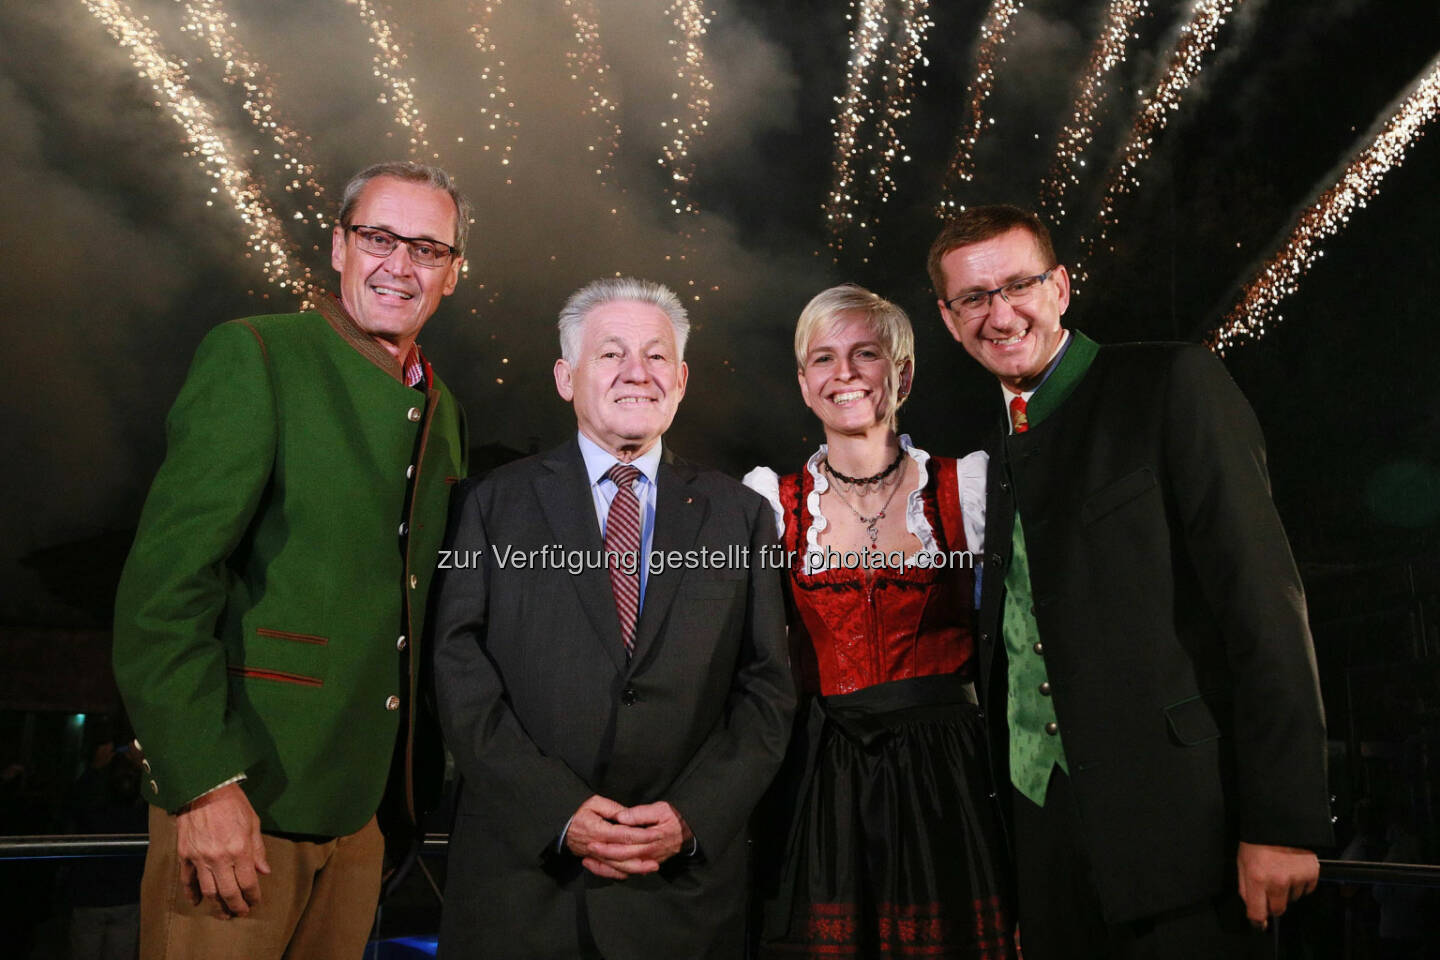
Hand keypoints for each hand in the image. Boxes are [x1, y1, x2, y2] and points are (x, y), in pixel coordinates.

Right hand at [176, 783, 270, 915]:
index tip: (255, 901)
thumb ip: (258, 850)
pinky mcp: (185, 854)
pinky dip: (192, 894)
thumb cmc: (233, 803)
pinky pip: (187, 880)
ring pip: (208, 891)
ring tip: (223, 914)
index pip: (248, 882)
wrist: (204, 788)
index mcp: (239, 849)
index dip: (253, 896)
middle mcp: (219, 858)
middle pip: (228, 892)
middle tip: (240, 913)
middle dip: (236, 906)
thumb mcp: (253, 822)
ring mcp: (200, 858)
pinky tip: (197, 902)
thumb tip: (264, 871)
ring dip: (216, 906)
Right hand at [564, 795, 662, 879]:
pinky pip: (609, 871)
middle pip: (623, 854)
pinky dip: (621, 874)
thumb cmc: (578, 812)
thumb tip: (628, 815)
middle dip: (643, 855)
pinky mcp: (595, 861)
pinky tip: (634, 873)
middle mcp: (598, 846)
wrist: (560, 828)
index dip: (641, 835)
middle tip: (659, 855)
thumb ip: (612, 808)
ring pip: (618, 866)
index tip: (656, 833)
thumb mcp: (594, 802)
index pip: (624, 835)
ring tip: (652, 867)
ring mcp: (596, 856)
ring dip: (636, 868)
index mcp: (599, 830)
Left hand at [596, 801, 691, 867]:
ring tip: (589, 862)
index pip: (626, 842)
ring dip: (606, 866)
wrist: (690, 833)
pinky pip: (629, 872)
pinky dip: (615, 872)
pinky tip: (603, 868)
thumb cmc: (675, 818)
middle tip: (587, 849)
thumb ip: (640, 814)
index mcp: (650, 838)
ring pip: (624, 868)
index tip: (592, 839)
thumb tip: (621, 817)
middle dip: (602, 854)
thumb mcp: (661, 809)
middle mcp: (649, 853)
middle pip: (622, 857)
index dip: (607, 842)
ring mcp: (648, 861)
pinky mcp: (648, 864)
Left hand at [1236, 841, 1318, 929]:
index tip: (1259, 924)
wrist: (1279, 822)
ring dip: (1287, 891)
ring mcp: (1296, 878)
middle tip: (1269, 887)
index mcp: (1257, 879)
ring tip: (1281, 871)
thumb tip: (1252, 906)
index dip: (1257, 921)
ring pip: (1292, 899)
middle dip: (1272, 903)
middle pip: (1278, 909)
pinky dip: (1300, 884)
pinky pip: (1306, 890)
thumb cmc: (1257, 841)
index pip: (1258, 913)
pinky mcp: (1311, 873)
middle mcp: (1278, 881)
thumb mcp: (1242, 863)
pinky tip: (1293, 869)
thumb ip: (1245, 887)